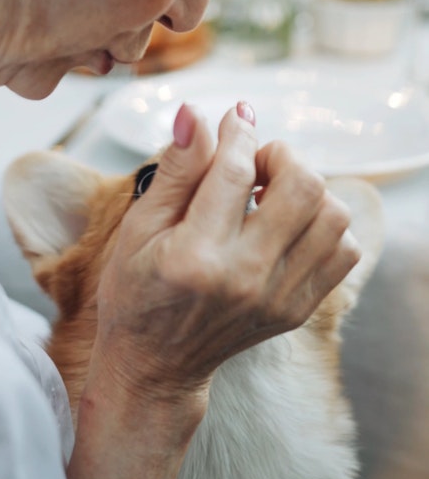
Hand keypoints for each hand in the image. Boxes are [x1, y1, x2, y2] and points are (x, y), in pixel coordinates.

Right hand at [91, 101, 359, 407]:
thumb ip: (176, 169)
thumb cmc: (137, 291)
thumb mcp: (139, 227)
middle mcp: (246, 278)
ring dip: (307, 188)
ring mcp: (279, 298)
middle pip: (302, 186)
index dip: (238, 132)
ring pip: (332, 215)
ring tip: (271, 193)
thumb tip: (196, 113)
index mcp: (196, 256)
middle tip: (253, 164)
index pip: (235, 171)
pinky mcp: (298, 309)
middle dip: (281, 156)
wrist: (155, 365)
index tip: (235, 116)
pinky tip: (288, 223)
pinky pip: (342, 250)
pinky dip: (324, 224)